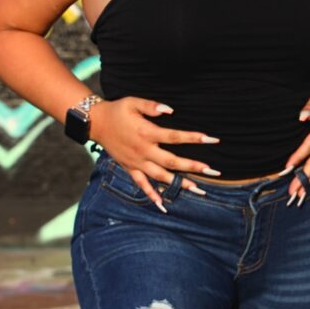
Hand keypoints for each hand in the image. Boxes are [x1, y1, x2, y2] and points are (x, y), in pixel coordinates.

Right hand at [91, 97, 220, 211]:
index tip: (212, 139)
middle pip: (171, 161)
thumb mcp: (134, 102)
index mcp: (146, 132)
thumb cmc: (118, 110)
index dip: (194, 138)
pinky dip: (152, 196)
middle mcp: (143, 150)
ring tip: (199, 190)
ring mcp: (136, 162)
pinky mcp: (130, 168)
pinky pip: (142, 185)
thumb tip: (171, 110)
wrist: (96, 123)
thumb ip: (152, 106)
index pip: (174, 137)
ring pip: (160, 176)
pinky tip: (164, 206)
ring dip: (179, 184)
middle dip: (193, 166)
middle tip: (213, 171)